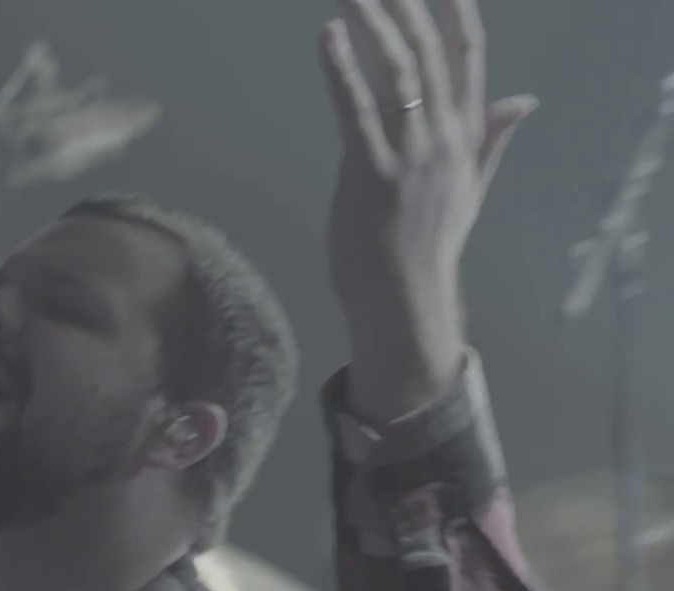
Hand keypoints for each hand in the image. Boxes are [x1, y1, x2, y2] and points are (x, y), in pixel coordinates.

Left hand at [317, 0, 535, 416]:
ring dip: (373, 25)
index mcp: (464, 138)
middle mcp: (443, 141)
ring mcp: (410, 157)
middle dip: (406, 8)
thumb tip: (524, 99)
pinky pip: (357, 111)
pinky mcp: (372, 176)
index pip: (467, 61)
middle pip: (429, 55)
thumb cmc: (427, 244)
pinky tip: (328, 36)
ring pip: (397, 74)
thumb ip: (491, 138)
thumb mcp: (470, 188)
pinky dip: (343, 69)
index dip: (456, 16)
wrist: (403, 299)